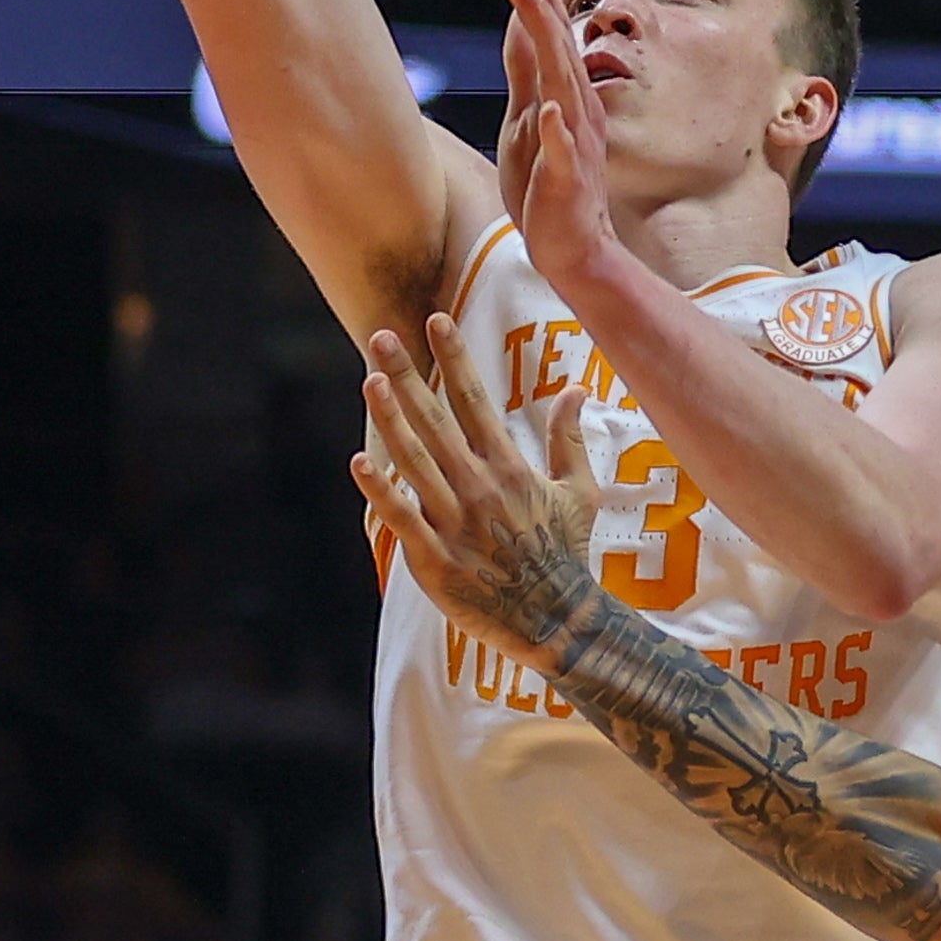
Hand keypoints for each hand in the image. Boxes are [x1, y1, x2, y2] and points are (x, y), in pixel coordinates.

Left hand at [351, 316, 591, 662]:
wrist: (558, 621)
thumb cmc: (568, 554)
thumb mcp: (581, 492)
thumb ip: (570, 439)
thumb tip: (577, 388)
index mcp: (509, 468)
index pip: (476, 401)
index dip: (454, 359)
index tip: (436, 320)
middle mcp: (480, 487)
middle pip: (436, 421)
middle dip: (408, 375)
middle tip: (381, 336)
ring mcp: (455, 522)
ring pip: (415, 461)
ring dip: (391, 419)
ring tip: (370, 380)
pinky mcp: (435, 559)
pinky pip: (402, 518)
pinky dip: (380, 491)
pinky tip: (359, 461)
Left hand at [497, 0, 618, 288]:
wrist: (574, 249)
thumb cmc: (549, 185)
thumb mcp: (530, 119)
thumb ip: (529, 73)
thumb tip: (523, 24)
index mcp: (567, 96)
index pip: (553, 38)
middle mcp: (576, 111)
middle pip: (558, 49)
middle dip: (542, 6)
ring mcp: (573, 145)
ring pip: (562, 88)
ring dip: (549, 48)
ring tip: (533, 11)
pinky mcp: (566, 181)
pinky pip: (564, 154)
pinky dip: (557, 131)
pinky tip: (549, 110)